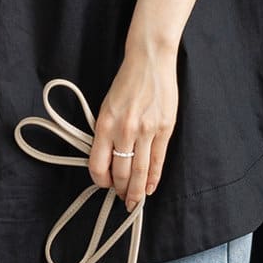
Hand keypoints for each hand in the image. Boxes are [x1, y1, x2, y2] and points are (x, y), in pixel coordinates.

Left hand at [89, 45, 177, 209]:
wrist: (150, 60)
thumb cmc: (127, 82)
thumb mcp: (106, 107)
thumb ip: (105, 133)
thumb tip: (108, 160)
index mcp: (105, 124)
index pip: (98, 164)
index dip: (100, 181)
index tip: (104, 185)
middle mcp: (124, 130)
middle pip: (121, 172)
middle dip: (121, 190)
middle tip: (122, 199)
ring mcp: (146, 131)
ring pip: (140, 171)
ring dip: (136, 190)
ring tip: (135, 202)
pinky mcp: (164, 129)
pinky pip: (158, 160)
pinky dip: (153, 177)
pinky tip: (150, 187)